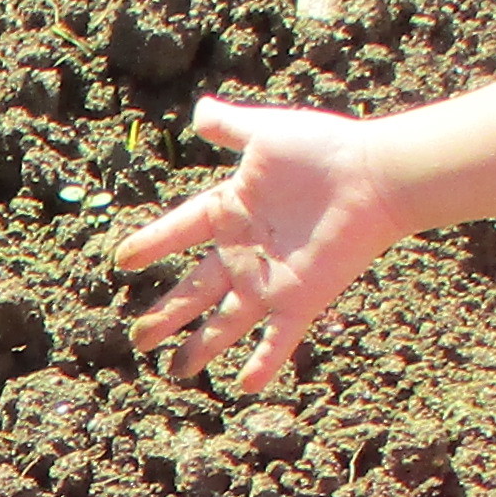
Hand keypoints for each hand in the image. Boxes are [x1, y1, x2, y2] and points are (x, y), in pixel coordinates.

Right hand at [113, 97, 417, 389]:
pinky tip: (245, 386)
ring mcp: (270, 279)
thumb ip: (232, 127)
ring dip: (202, 347)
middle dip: (167, 315)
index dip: (151, 243)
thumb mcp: (266, 134)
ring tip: (178, 373)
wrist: (373, 176)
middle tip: (139, 339)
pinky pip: (278, 337)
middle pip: (195, 290)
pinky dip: (264, 362)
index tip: (121, 261)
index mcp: (231, 210)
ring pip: (226, 321)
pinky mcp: (300, 298)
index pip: (179, 231)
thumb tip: (200, 110)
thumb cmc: (323, 150)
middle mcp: (245, 251)